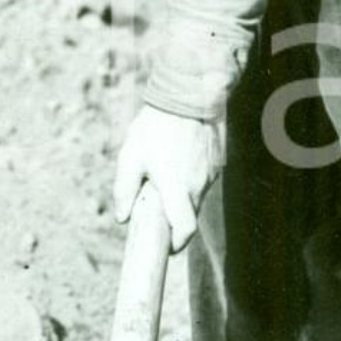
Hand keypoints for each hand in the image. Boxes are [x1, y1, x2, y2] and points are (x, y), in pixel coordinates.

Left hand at [113, 104, 225, 252]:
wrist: (189, 94)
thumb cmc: (155, 127)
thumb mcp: (130, 156)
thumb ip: (124, 190)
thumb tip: (122, 217)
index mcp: (176, 188)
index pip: (185, 230)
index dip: (177, 244)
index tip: (167, 246)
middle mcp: (198, 185)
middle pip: (190, 215)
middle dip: (175, 217)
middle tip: (157, 204)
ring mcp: (211, 173)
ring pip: (197, 195)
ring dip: (183, 194)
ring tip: (167, 170)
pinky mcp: (217, 161)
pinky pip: (204, 178)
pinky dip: (192, 177)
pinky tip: (180, 156)